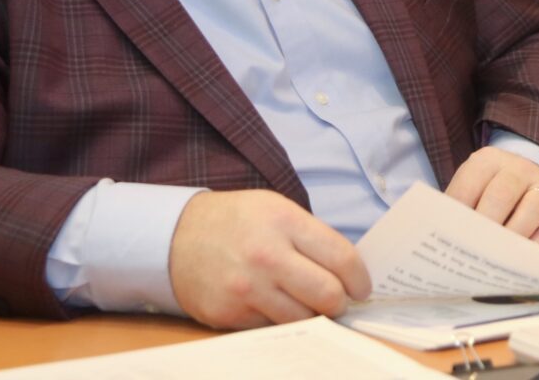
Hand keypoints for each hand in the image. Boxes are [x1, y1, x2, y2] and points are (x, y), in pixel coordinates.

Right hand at [168, 190, 370, 328]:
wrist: (176, 237)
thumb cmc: (237, 221)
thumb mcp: (277, 209)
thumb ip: (312, 237)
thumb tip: (350, 272)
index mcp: (284, 222)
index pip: (342, 258)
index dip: (360, 278)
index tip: (361, 287)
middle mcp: (266, 256)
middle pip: (328, 295)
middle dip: (341, 303)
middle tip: (339, 301)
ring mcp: (246, 289)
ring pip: (304, 319)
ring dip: (313, 316)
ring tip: (309, 304)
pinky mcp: (229, 315)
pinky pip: (272, 328)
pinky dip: (280, 321)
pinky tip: (275, 306)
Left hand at [445, 146, 538, 245]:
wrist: (526, 180)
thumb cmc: (488, 195)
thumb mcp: (471, 191)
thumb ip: (458, 210)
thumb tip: (445, 241)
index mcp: (487, 161)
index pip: (470, 184)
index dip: (461, 214)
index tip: (455, 239)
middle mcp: (518, 167)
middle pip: (503, 193)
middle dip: (489, 225)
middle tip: (479, 251)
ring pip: (535, 205)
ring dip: (518, 233)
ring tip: (504, 258)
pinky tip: (530, 254)